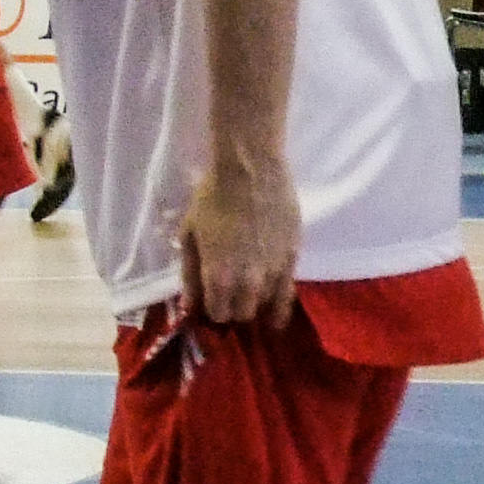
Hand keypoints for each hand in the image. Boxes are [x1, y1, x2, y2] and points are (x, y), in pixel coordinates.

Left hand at [179, 153, 300, 328]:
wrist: (252, 168)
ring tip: (251, 290)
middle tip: (229, 292)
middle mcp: (249, 282)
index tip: (211, 299)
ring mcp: (275, 272)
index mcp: (219, 277)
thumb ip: (190, 274)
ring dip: (256, 301)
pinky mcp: (294, 258)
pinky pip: (288, 293)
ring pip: (266, 305)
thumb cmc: (213, 196)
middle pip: (243, 314)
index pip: (218, 315)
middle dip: (234, 307)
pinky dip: (279, 303)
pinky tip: (276, 308)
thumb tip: (190, 306)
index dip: (213, 310)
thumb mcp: (190, 234)